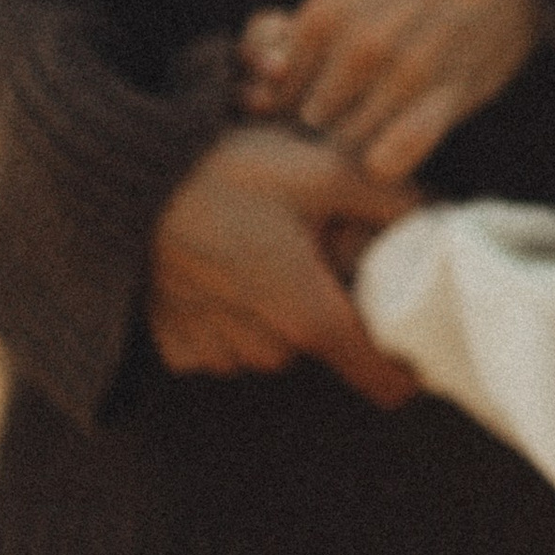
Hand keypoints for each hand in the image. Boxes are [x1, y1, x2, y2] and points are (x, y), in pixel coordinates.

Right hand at [149, 125, 425, 406]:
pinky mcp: (177, 347)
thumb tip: (441, 217)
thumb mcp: (321, 172)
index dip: (408, 364)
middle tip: (316, 245)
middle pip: (328, 344)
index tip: (413, 335)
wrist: (113, 183)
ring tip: (259, 245)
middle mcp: (266, 351)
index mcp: (311, 317)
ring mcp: (219, 353)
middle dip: (331, 304)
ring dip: (278, 309)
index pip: (386, 383)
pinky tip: (217, 266)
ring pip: (276, 343)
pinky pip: (226, 342)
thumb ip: (392, 200)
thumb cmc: (223, 174)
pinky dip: (231, 312)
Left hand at [238, 0, 542, 181]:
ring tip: (387, 114)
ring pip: (349, 143)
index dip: (299, 95)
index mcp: (326, 12)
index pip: (282, 88)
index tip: (324, 89)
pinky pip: (391, 158)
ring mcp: (402, 75)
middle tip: (360, 102)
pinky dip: (390, 159)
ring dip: (363, 137)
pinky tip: (406, 137)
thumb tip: (273, 70)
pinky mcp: (447, 97)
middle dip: (331, 118)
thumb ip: (315, 24)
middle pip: (314, 119)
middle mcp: (357, 47)